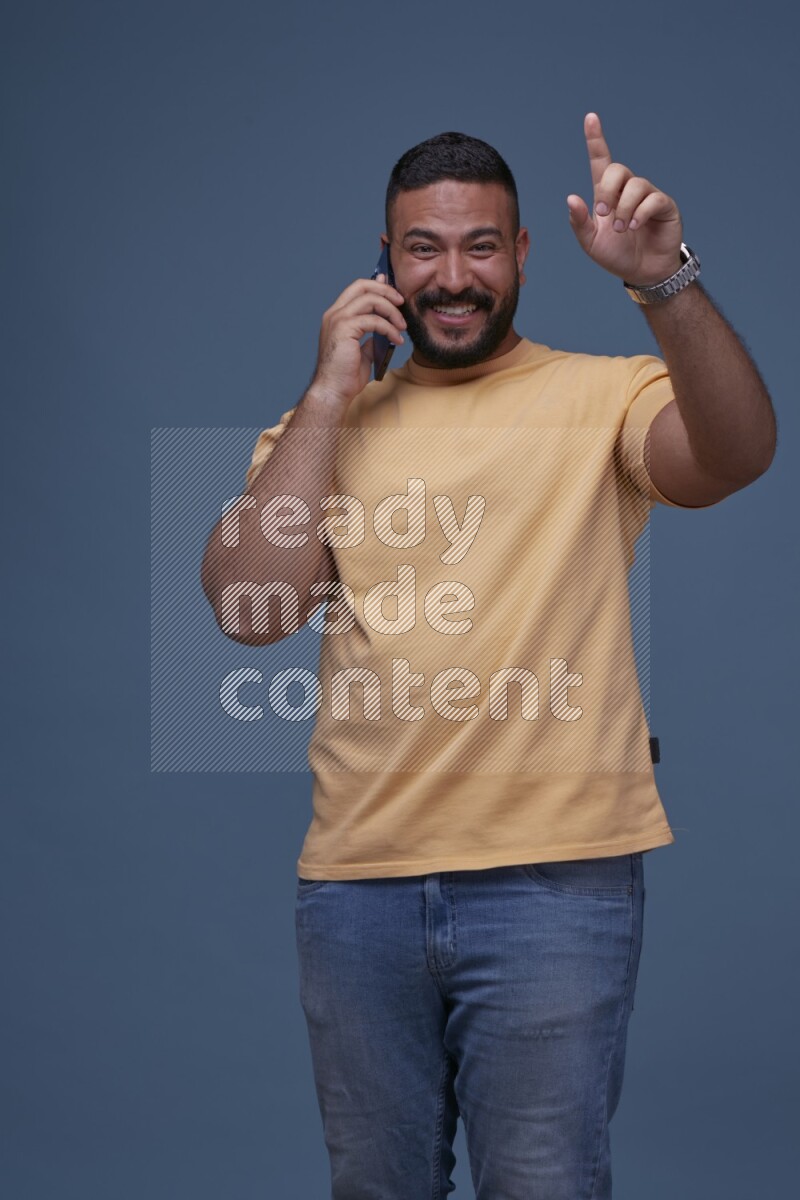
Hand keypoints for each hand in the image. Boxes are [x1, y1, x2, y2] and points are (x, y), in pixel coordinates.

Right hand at [309, 273, 405, 404]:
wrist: (333, 391)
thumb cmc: (345, 375)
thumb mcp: (362, 351)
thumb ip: (370, 335)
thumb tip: (384, 326)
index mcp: (336, 316)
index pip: (357, 289)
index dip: (377, 286)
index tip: (395, 293)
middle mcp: (334, 314)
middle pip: (362, 286)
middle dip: (386, 290)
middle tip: (401, 303)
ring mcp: (338, 320)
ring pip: (371, 299)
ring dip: (391, 311)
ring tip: (402, 326)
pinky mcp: (345, 329)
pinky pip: (374, 320)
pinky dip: (389, 328)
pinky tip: (396, 339)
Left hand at [566, 112, 683, 285]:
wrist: (642, 272)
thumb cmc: (616, 255)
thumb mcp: (590, 243)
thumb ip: (579, 222)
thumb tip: (571, 198)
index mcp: (607, 194)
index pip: (601, 160)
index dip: (596, 139)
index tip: (590, 117)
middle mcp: (628, 190)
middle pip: (617, 170)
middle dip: (607, 191)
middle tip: (602, 214)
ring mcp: (648, 195)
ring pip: (636, 185)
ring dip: (623, 209)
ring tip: (621, 229)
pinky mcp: (664, 205)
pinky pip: (653, 199)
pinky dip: (640, 213)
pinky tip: (635, 227)